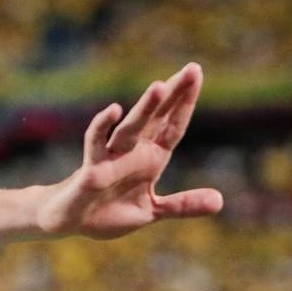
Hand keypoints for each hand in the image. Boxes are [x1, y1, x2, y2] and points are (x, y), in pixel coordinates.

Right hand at [38, 63, 223, 238]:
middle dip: (173, 94)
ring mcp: (112, 157)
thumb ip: (183, 205)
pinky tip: (113, 110)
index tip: (197, 73)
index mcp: (151, 159)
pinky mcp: (92, 168)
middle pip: (156, 118)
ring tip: (159, 86)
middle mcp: (133, 151)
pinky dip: (102, 126)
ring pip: (131, 127)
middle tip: (192, 69)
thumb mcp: (152, 210)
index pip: (173, 125)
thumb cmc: (109, 211)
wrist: (72, 221)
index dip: (186, 102)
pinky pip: (96, 143)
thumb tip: (220, 201)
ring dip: (145, 108)